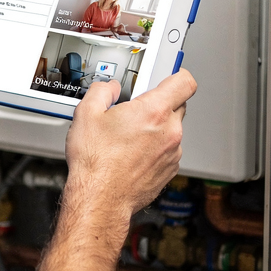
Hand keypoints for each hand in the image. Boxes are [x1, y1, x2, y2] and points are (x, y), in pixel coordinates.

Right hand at [63, 69, 196, 237]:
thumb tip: (110, 87)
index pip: (184, 81)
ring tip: (127, 136)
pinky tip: (130, 153)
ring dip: (155, 128)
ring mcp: (172, 152)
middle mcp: (169, 131)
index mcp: (153, 111)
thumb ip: (102, 91)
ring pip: (171, 129)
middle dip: (158, 103)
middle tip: (134, 108)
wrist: (100, 197)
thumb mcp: (86, 113)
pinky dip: (154, 148)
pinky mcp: (170, 170)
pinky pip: (167, 149)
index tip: (168, 73)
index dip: (176, 73)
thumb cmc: (95, 162)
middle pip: (177, 104)